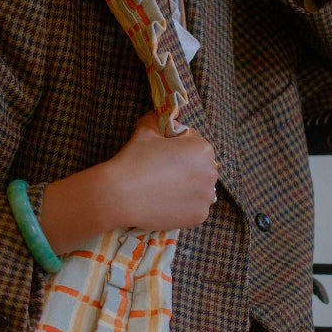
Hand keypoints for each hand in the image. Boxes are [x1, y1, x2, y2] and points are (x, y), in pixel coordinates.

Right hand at [105, 112, 218, 230]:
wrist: (120, 196)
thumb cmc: (134, 159)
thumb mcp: (145, 129)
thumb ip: (156, 118)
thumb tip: (160, 114)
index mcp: (202, 149)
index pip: (194, 142)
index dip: (177, 145)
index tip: (163, 153)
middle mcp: (211, 173)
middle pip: (200, 166)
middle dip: (186, 167)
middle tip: (163, 172)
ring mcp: (206, 198)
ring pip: (200, 189)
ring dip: (188, 187)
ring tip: (165, 189)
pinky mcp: (199, 217)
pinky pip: (195, 208)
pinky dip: (184, 206)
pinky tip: (166, 203)